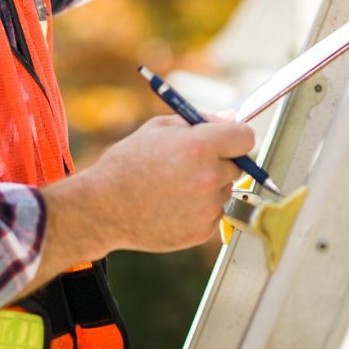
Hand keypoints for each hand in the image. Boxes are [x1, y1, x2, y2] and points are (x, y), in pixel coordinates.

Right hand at [29, 115, 254, 284]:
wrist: (103, 207)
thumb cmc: (127, 164)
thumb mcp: (158, 128)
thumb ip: (200, 121)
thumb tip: (231, 117)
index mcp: (200, 147)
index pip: (246, 137)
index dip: (236, 136)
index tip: (229, 140)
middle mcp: (209, 177)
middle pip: (237, 165)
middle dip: (220, 162)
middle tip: (191, 164)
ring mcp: (207, 208)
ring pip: (224, 191)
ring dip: (209, 187)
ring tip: (174, 187)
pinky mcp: (202, 232)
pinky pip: (214, 214)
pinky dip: (200, 209)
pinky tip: (173, 205)